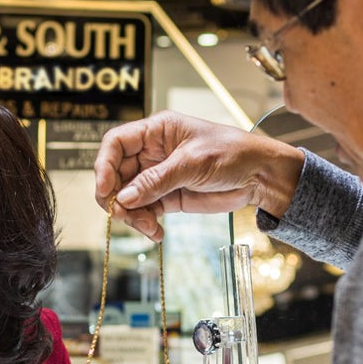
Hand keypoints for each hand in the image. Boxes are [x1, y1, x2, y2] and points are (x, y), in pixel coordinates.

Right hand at [94, 111, 304, 239]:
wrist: (258, 176)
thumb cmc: (231, 153)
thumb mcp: (193, 163)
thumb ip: (157, 180)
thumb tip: (124, 197)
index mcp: (156, 131)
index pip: (116, 143)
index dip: (104, 165)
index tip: (105, 190)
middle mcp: (151, 152)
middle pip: (115, 174)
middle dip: (116, 197)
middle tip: (123, 215)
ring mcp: (157, 176)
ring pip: (127, 197)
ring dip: (131, 215)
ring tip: (148, 227)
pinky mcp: (166, 197)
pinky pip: (144, 211)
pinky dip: (145, 224)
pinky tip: (156, 232)